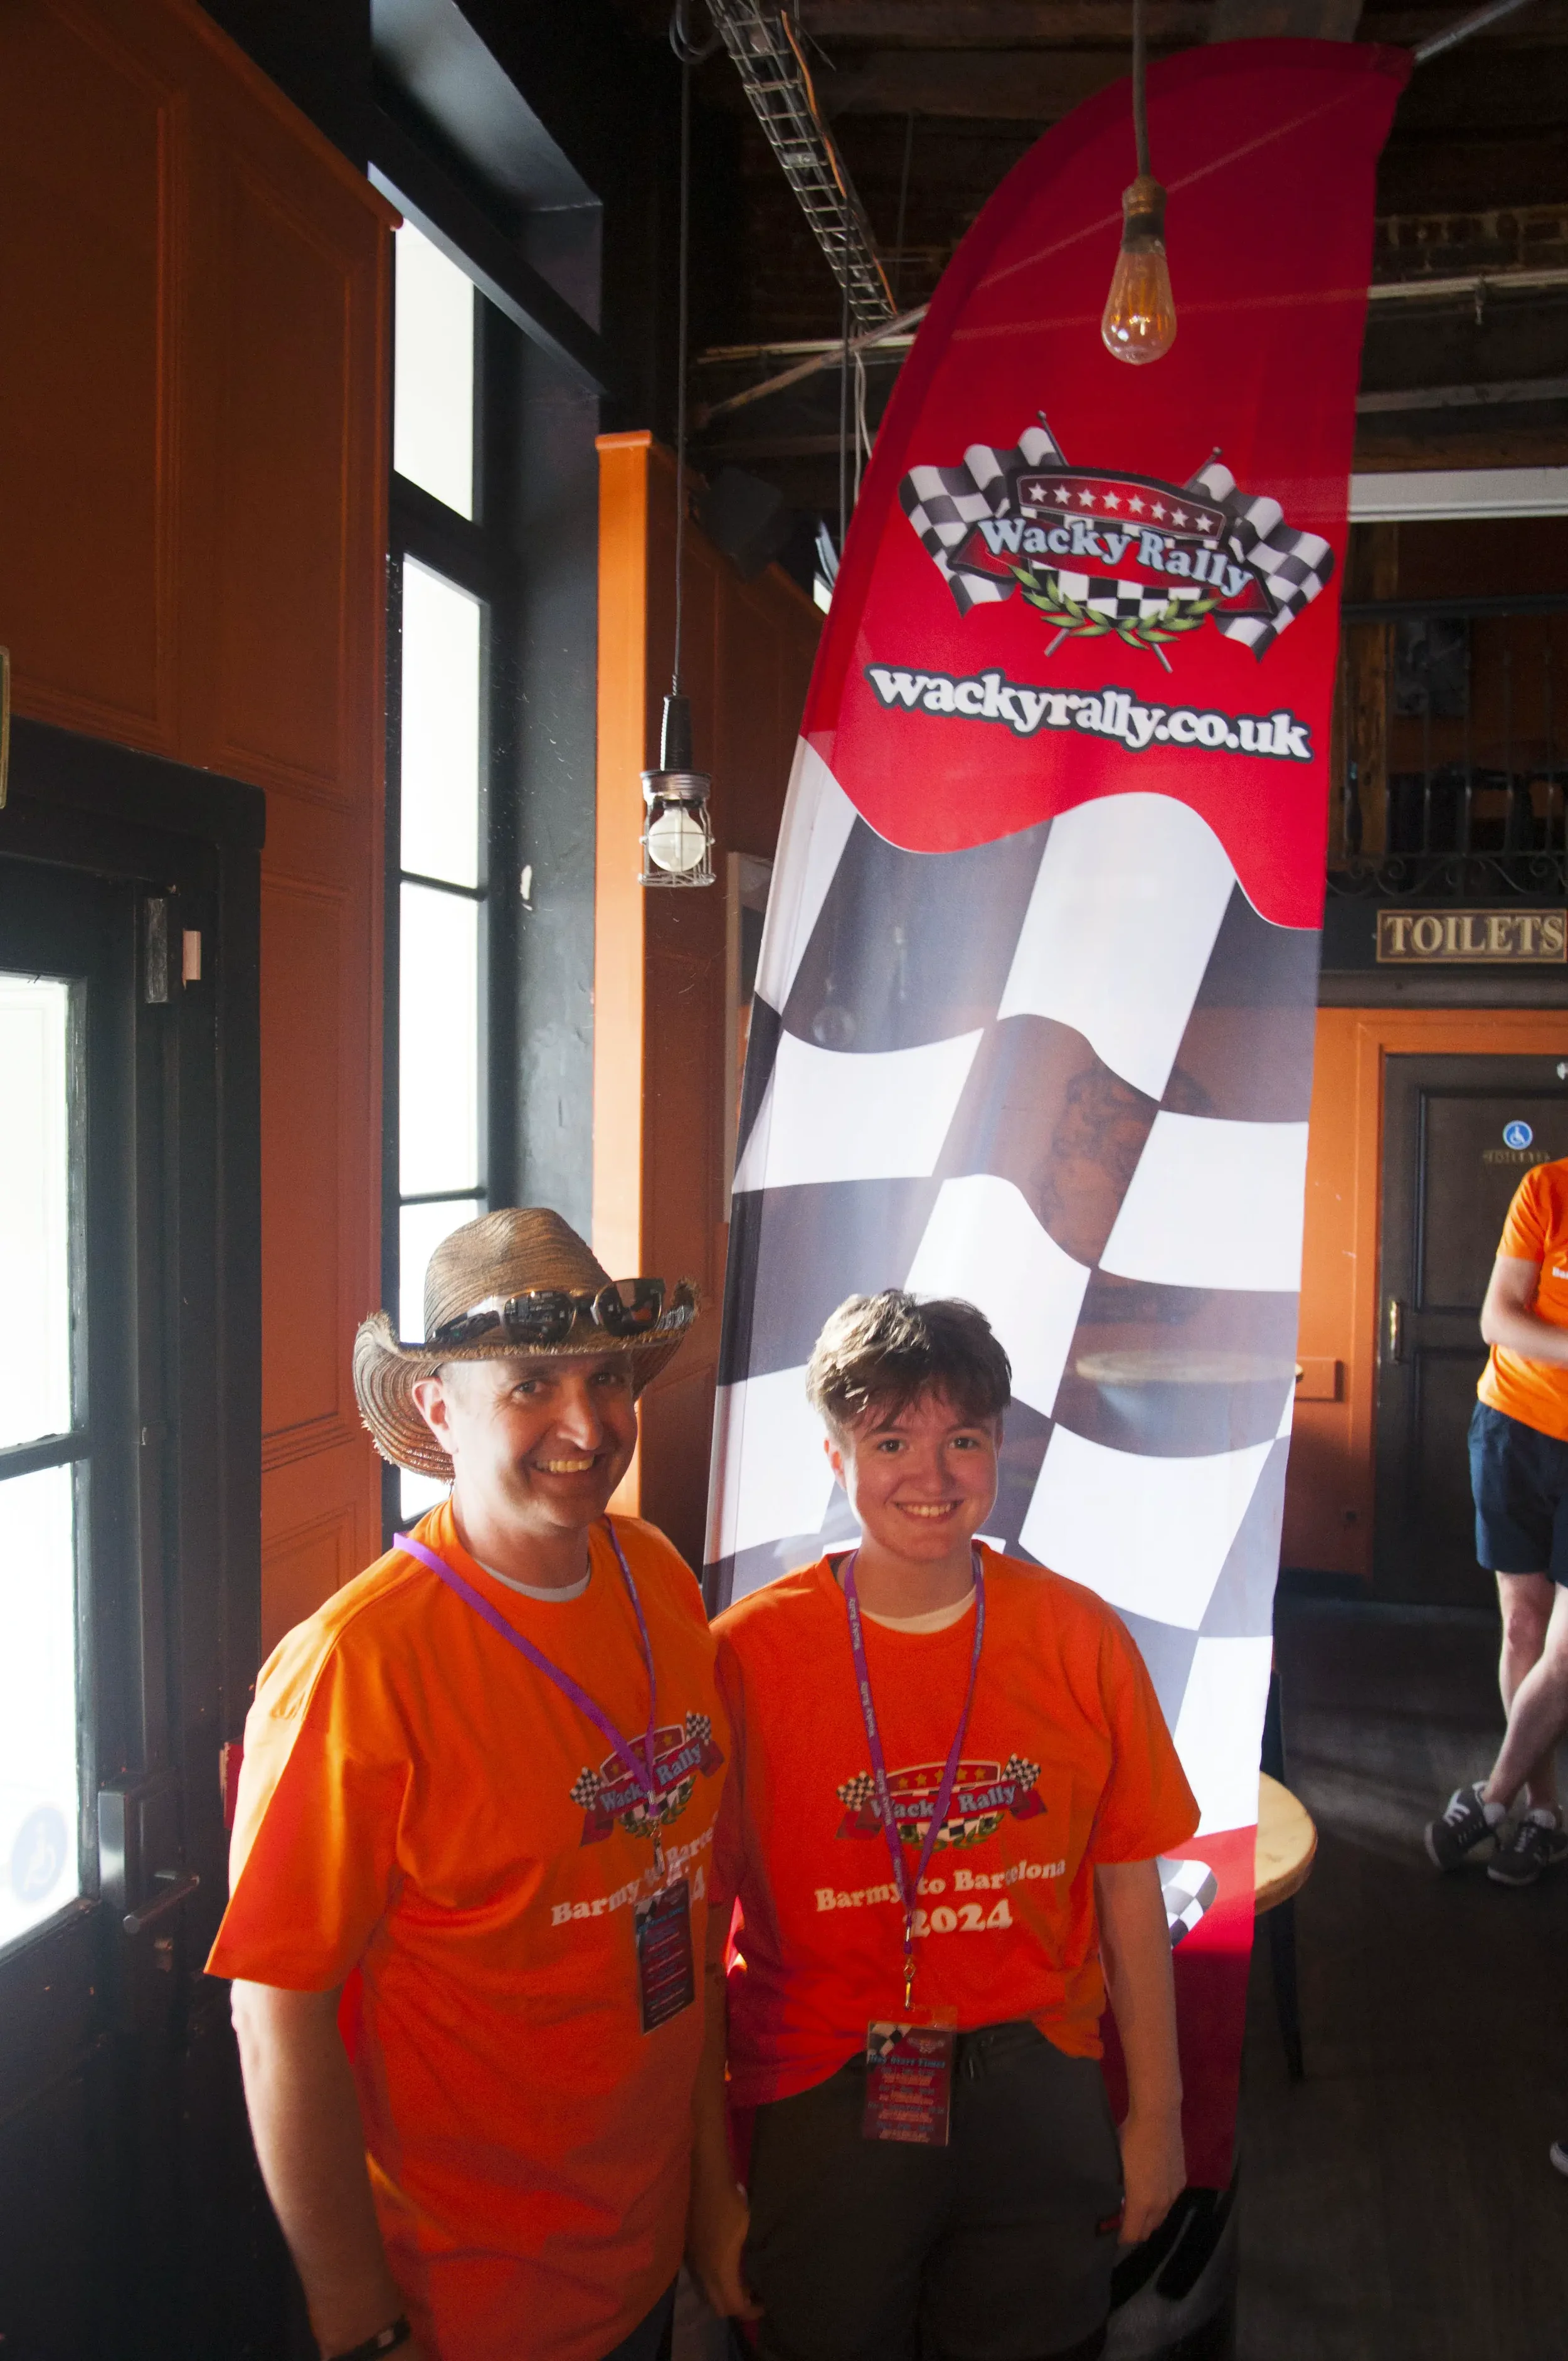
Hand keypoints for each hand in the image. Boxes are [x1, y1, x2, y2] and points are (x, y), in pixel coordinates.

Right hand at [686, 2173, 761, 2321]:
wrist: (703, 2179)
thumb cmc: (730, 2203)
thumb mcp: (747, 2230)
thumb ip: (749, 2257)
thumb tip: (758, 2272)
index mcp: (720, 2269)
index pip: (733, 2305)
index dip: (750, 2311)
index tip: (764, 2304)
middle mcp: (704, 2272)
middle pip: (719, 2306)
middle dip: (737, 2307)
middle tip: (754, 2294)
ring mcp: (695, 2262)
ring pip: (709, 2293)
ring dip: (725, 2293)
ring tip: (743, 2281)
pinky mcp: (690, 2251)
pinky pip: (704, 2279)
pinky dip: (717, 2281)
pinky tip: (728, 2265)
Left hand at [1115, 2105, 1184, 2246]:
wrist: (1158, 2117)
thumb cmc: (1131, 2138)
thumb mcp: (1118, 2164)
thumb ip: (1120, 2189)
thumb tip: (1120, 2199)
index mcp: (1142, 2202)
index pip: (1133, 2233)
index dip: (1124, 2238)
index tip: (1116, 2237)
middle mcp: (1161, 2203)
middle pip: (1150, 2229)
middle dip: (1137, 2230)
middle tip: (1125, 2223)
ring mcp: (1174, 2192)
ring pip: (1162, 2216)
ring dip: (1150, 2218)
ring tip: (1137, 2210)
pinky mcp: (1182, 2180)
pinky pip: (1170, 2201)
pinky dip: (1161, 2203)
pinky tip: (1153, 2192)